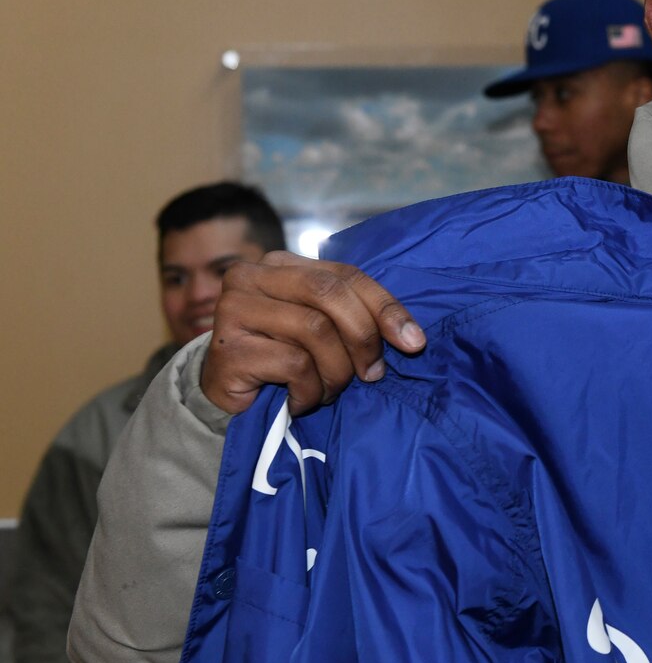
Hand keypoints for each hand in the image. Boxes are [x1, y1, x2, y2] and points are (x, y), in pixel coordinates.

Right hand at [201, 252, 426, 415]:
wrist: (226, 394)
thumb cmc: (282, 358)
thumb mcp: (323, 329)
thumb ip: (356, 316)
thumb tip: (411, 338)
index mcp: (280, 263)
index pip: (346, 275)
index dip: (385, 307)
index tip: (414, 342)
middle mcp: (251, 276)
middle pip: (329, 294)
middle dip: (363, 337)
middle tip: (373, 373)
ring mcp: (233, 309)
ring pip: (315, 331)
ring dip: (336, 371)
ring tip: (329, 390)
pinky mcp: (227, 348)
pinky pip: (294, 366)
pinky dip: (310, 390)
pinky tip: (301, 399)